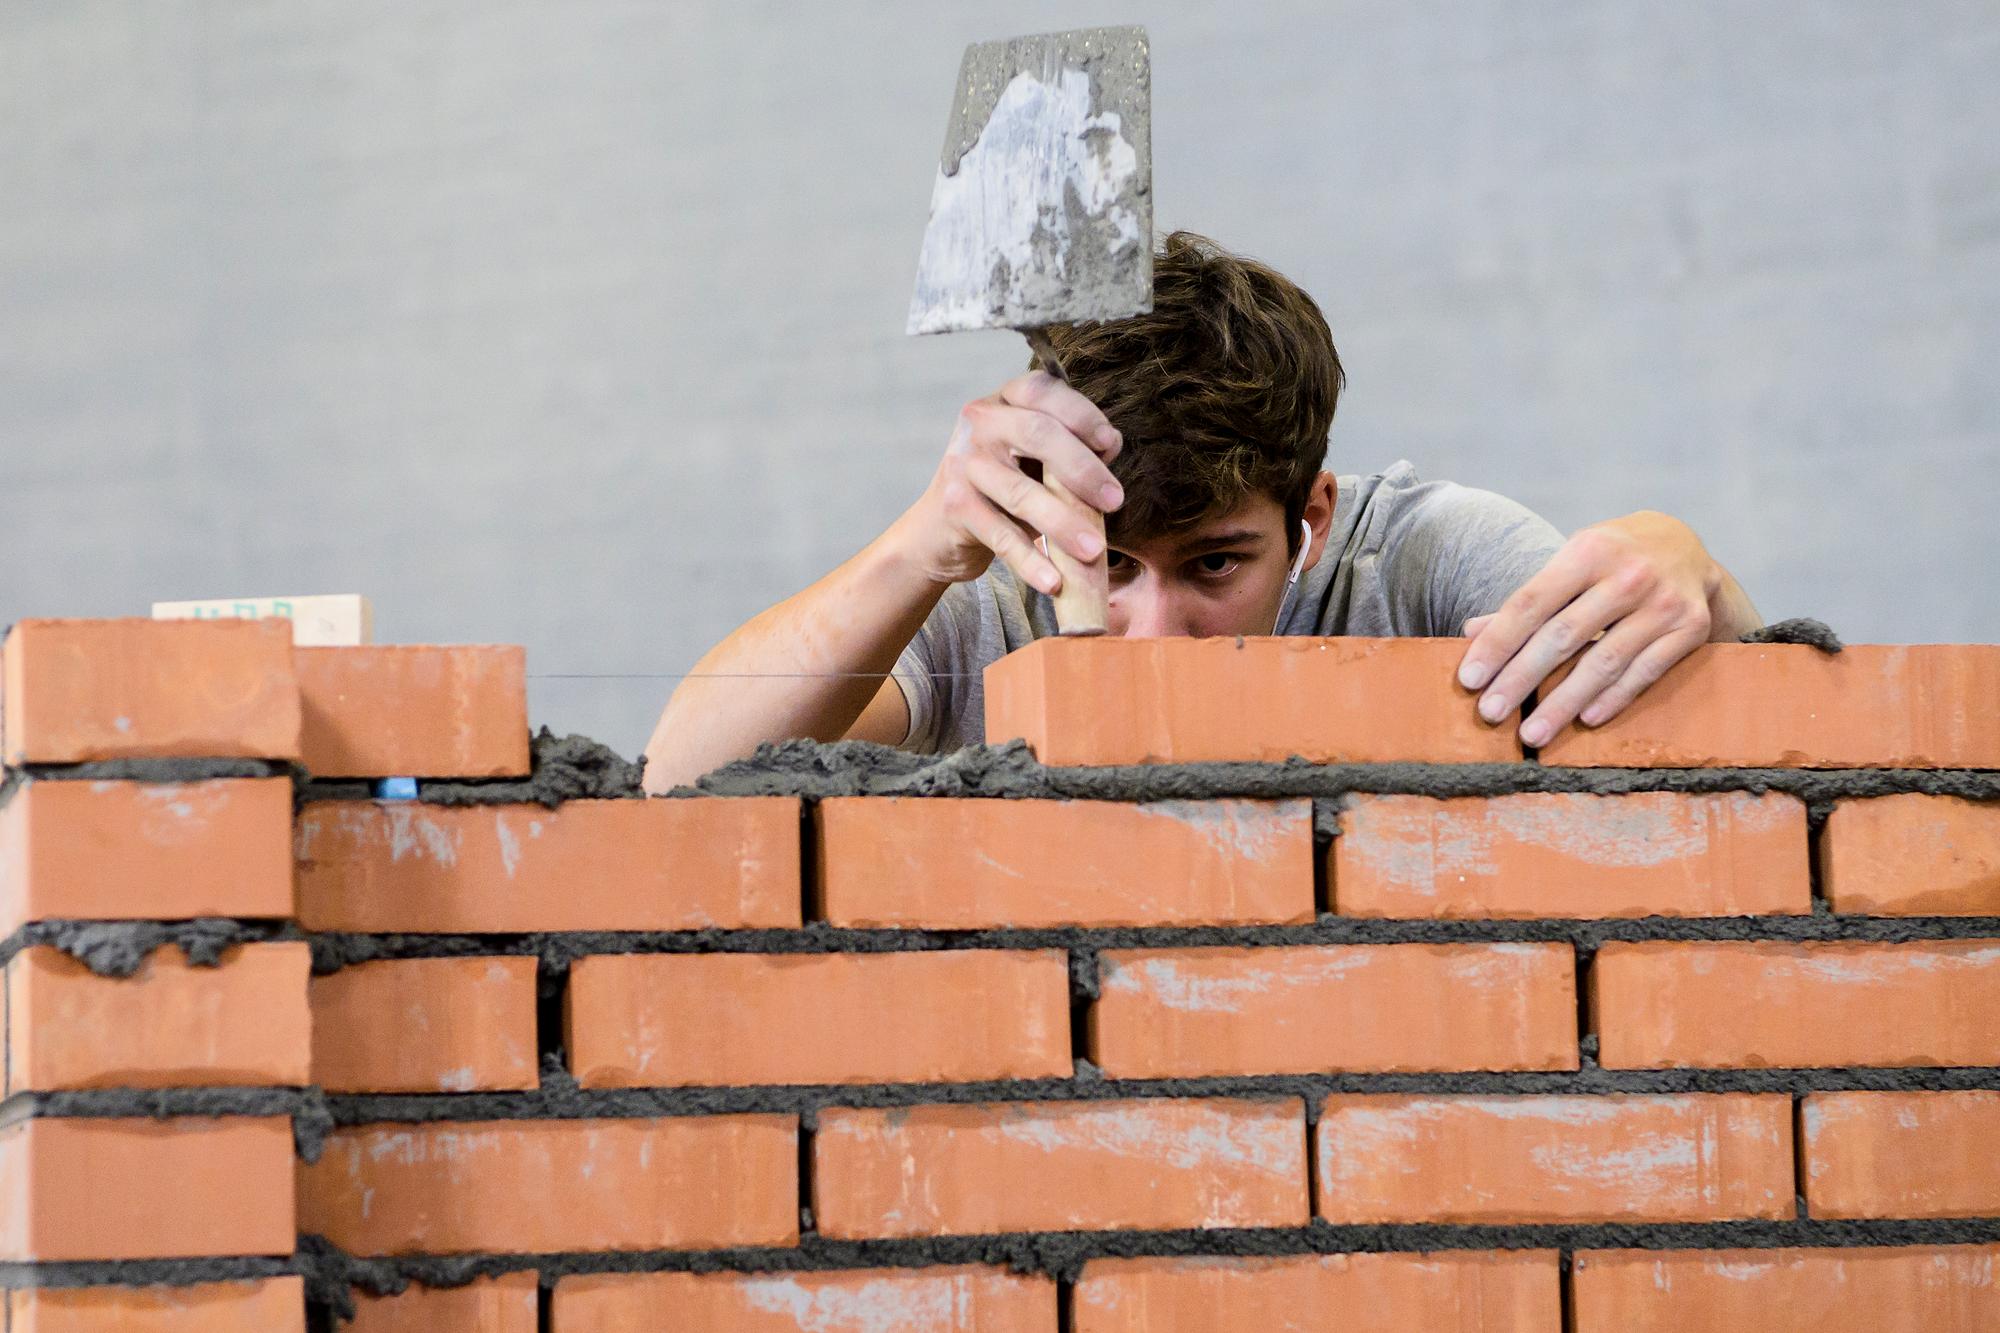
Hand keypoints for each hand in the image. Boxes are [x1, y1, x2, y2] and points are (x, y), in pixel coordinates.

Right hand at [893, 370, 1123, 592]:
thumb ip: (1072, 447)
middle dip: (1083, 469)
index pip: (1043, 391)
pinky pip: (1000, 536)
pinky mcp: (955, 507)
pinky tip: (1055, 580)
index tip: (1110, 444)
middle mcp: (979, 423)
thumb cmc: (1002, 488)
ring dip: (1063, 523)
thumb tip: (1110, 444)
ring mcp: (963, 463)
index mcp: (1003, 401)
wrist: (939, 529)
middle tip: (1114, 501)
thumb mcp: (1036, 460)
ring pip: (1021, 492)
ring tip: (1093, 550)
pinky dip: (1030, 561)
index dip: (1081, 413)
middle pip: (1037, 433)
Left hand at [1456, 511, 1721, 745]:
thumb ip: (1528, 600)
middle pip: (1563, 636)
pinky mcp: (1690, 628)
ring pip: (1604, 661)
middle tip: (1490, 713)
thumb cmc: (1613, 559)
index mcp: (1588, 550)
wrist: (1687, 547)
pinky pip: (1644, 672)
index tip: (1470, 678)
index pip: (1531, 603)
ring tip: (1532, 733)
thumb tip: (1471, 634)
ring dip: (1563, 702)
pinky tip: (1585, 719)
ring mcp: (1663, 603)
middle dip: (1521, 678)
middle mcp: (1628, 575)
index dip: (1498, 643)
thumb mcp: (1572, 562)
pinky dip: (1613, 698)